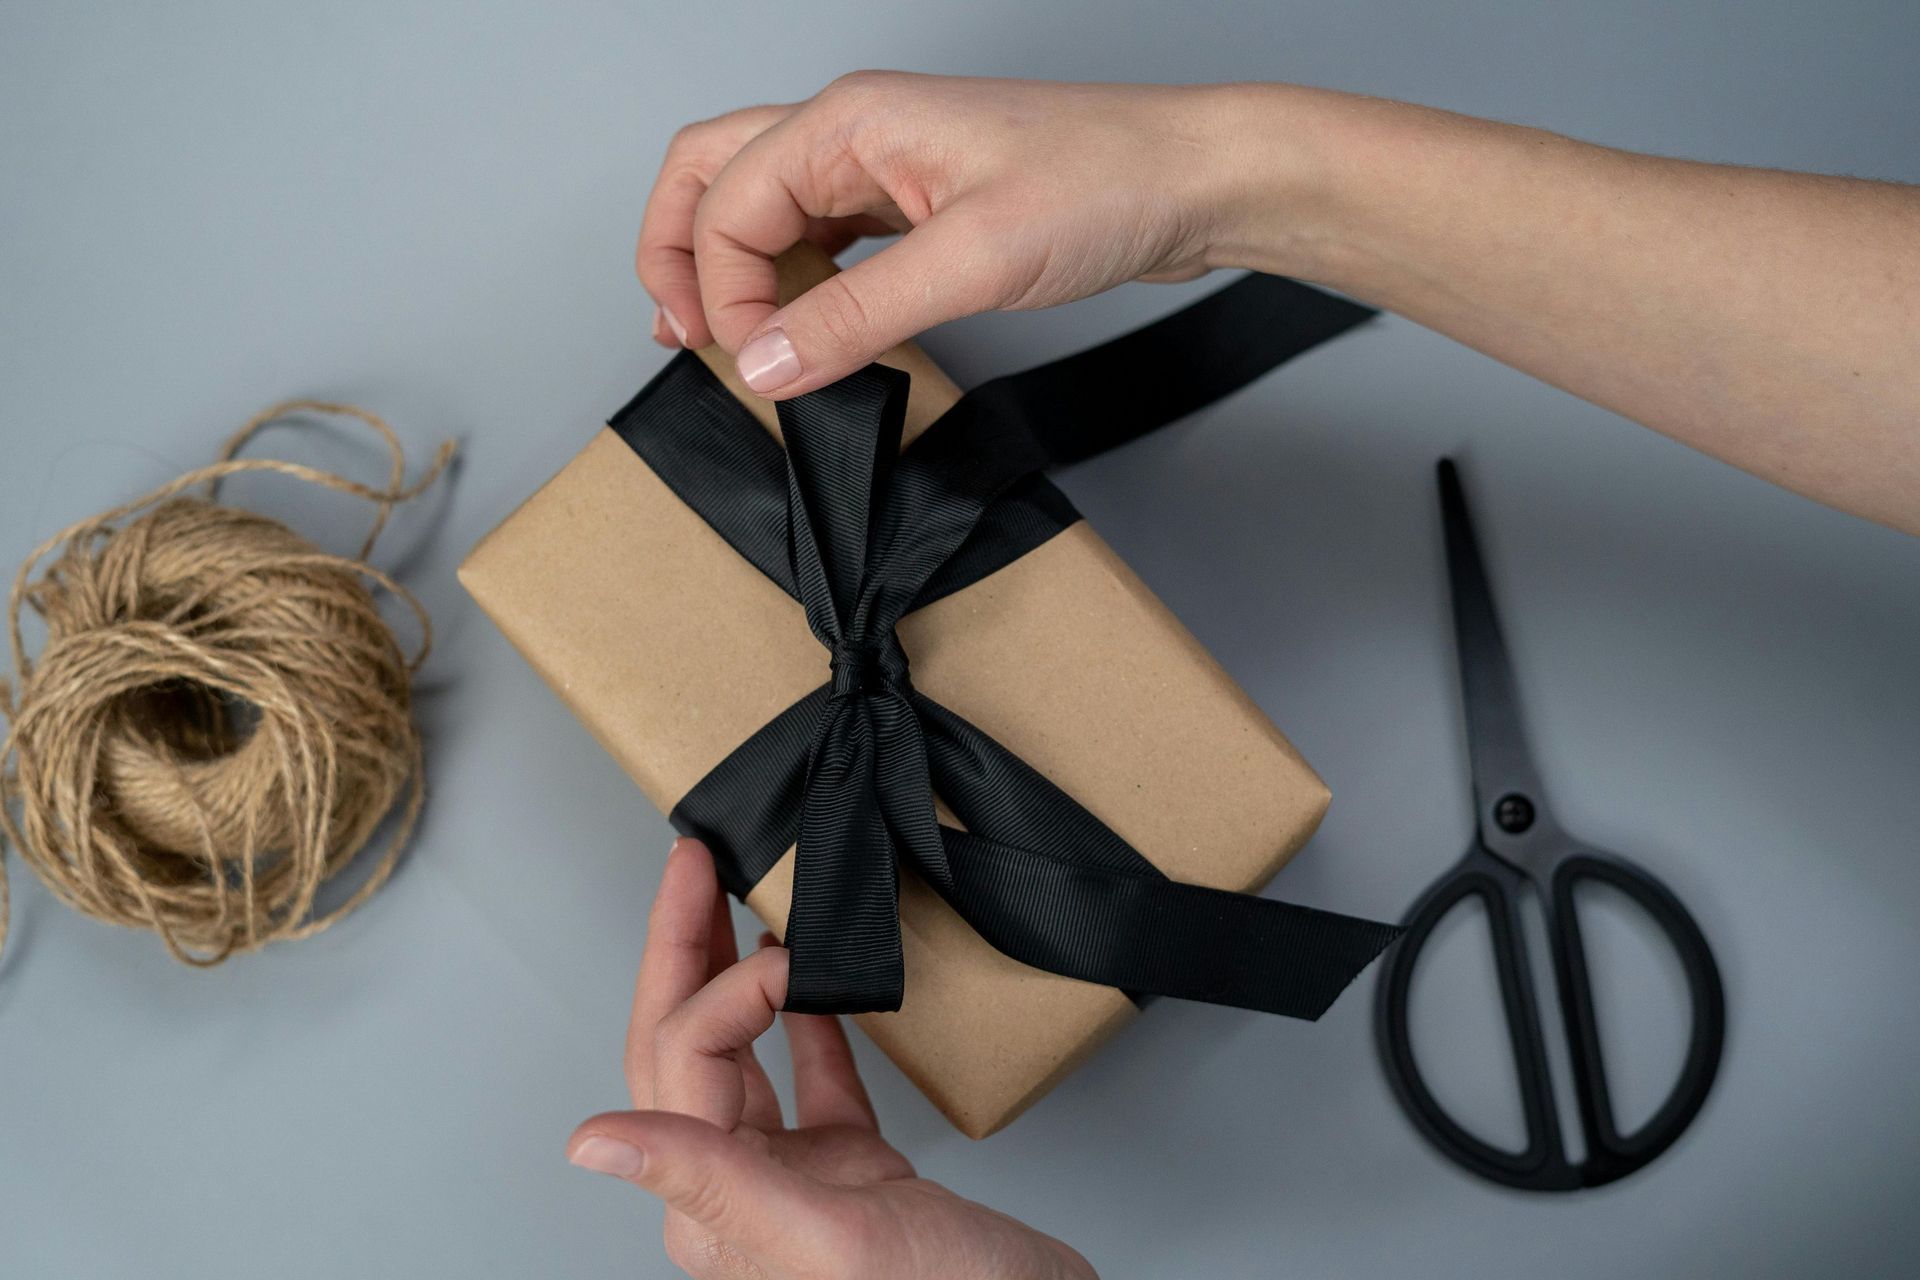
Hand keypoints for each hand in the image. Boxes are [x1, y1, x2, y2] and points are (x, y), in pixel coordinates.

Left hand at [567, 838, 1096, 1279]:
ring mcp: (795, 1179)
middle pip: (685, 1045)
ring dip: (733, 974)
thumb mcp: (821, 1239)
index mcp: (714, 1211)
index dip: (726, 992)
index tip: (785, 956)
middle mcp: (740, 1191)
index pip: (685, 1062)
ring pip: (740, 1055)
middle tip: (691, 864)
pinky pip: (813, 1082)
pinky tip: (816, 982)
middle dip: (681, 949)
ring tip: (729, 902)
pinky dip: (811, 1025)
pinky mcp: (854, 1173)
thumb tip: (589, 1142)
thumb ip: (708, 1180)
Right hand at [637, 72, 1314, 397]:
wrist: (1192, 182)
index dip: (721, 293)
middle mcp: (852, 133)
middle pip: (712, 176)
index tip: (755, 368)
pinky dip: (790, 280)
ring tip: (722, 341)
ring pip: (760, 205)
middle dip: (678, 253)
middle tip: (683, 337)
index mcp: (849, 123)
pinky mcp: (915, 204)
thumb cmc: (1104, 187)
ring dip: (728, 268)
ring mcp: (882, 165)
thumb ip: (858, 315)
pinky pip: (821, 235)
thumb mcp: (973, 261)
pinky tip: (798, 328)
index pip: (726, 205)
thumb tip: (766, 366)